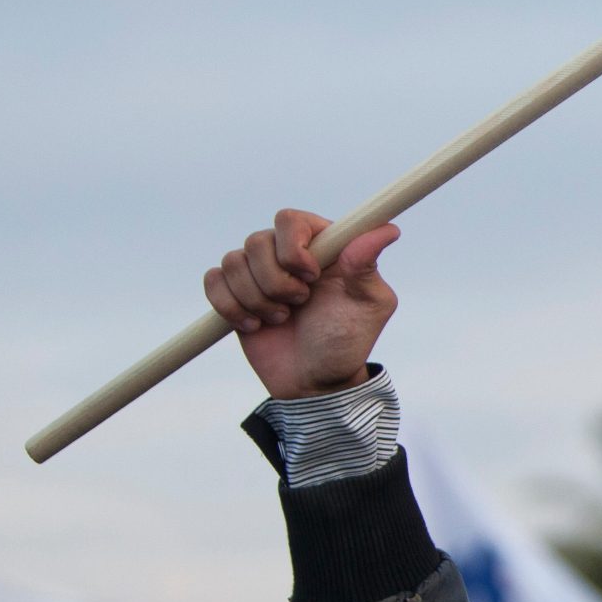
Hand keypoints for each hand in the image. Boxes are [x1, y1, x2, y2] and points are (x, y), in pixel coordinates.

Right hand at [202, 209, 401, 399]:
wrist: (315, 381)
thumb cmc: (347, 341)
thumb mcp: (368, 305)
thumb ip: (367, 265)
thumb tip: (387, 229)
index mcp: (322, 246)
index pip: (290, 220)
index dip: (292, 247)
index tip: (310, 276)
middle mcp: (288, 252)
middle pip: (257, 241)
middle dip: (276, 282)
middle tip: (299, 304)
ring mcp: (259, 271)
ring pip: (233, 262)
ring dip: (257, 299)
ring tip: (282, 318)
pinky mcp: (235, 292)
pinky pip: (213, 281)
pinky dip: (231, 306)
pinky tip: (254, 324)